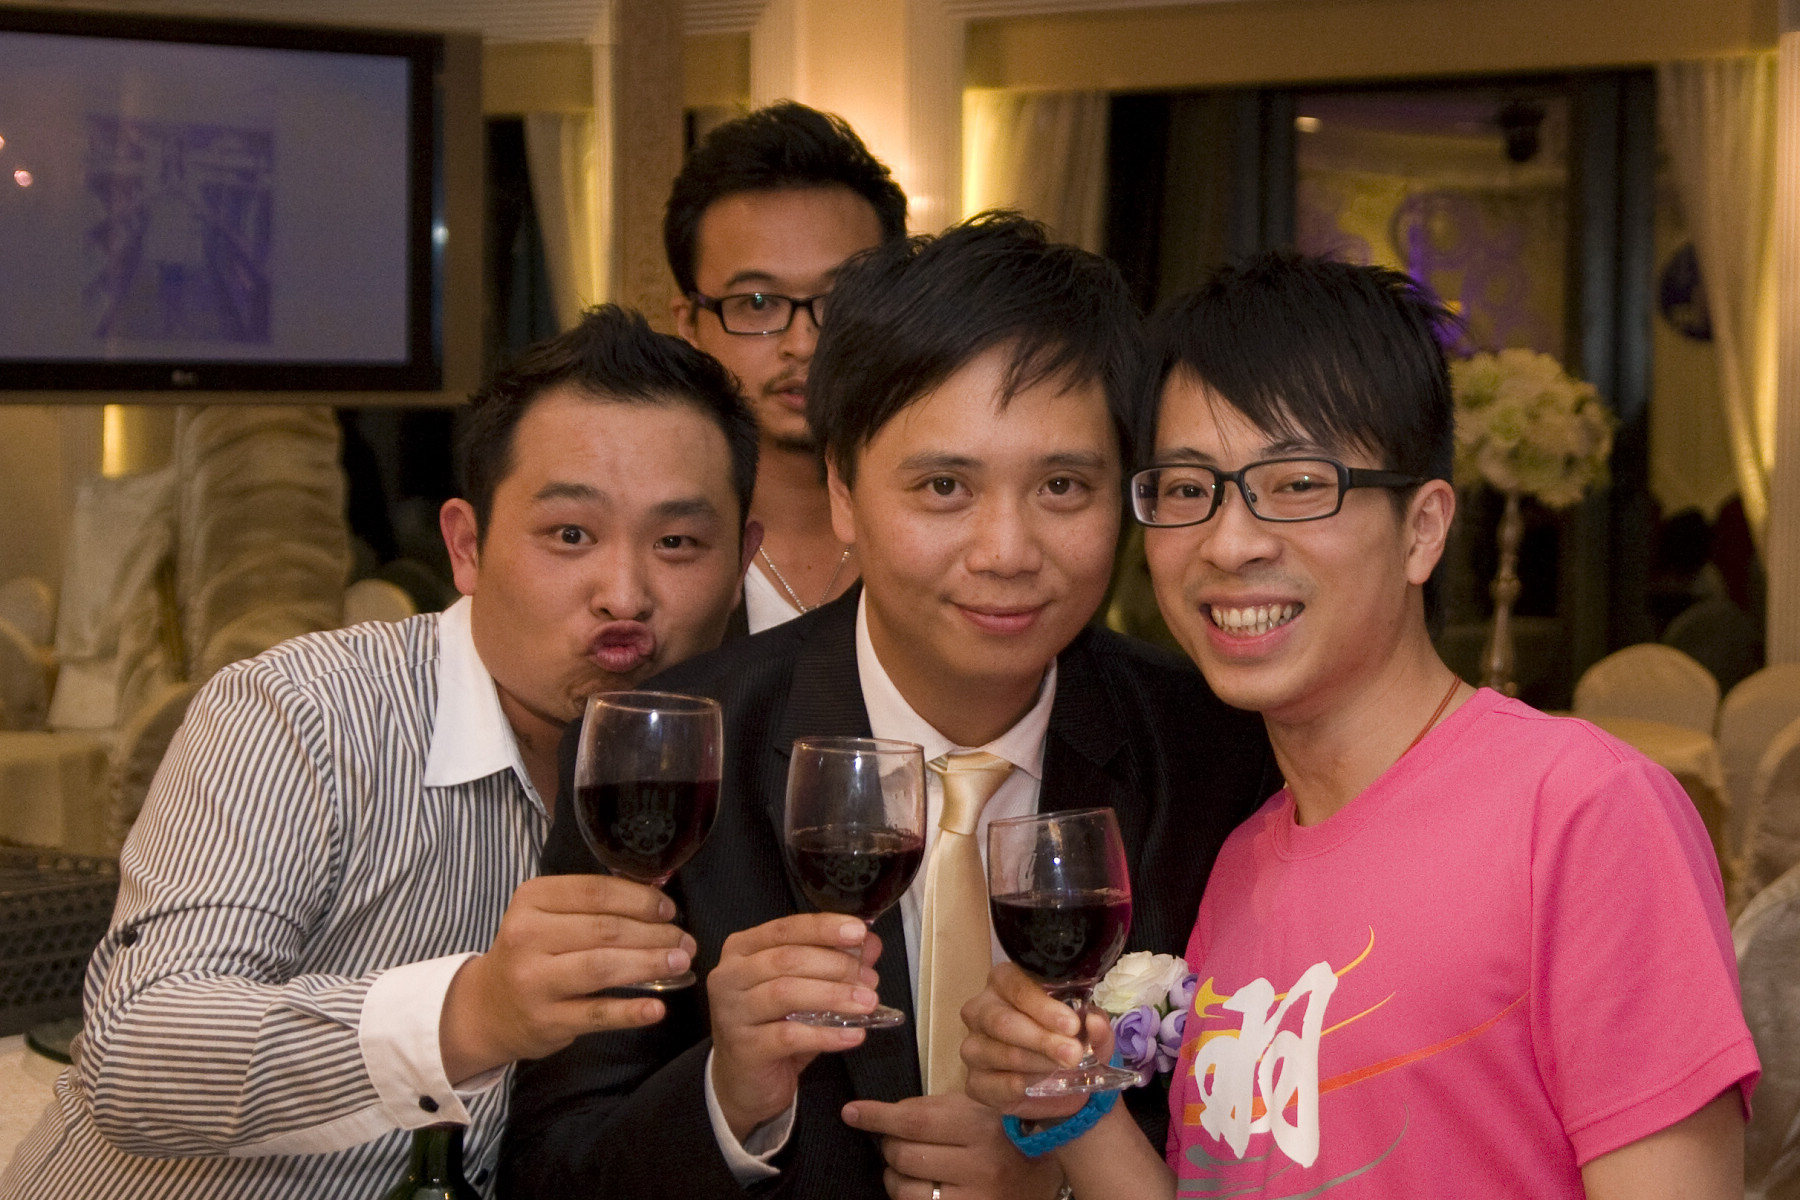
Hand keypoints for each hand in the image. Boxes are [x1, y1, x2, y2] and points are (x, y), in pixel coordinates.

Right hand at [439, 873, 693, 1082]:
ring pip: (603, 967)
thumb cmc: (531, 953)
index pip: (596, 891)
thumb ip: (590, 903)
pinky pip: (597, 1014)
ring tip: (681, 963)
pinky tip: (657, 1008)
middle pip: (606, 930)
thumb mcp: (545, 915)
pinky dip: (631, 1011)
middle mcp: (527, 936)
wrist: (487, 1008)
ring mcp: (534, 981)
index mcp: (531, 899)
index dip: (640, 899)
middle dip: (655, 934)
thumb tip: (658, 898)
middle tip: (686, 941)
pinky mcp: (546, 1020)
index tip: (669, 909)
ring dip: (649, 964)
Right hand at [707, 914, 882, 1141]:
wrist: (746, 1081)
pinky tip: (854, 1035)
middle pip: (786, 959)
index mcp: (742, 949)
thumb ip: (834, 961)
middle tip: (869, 979)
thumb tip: (870, 944)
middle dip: (835, 965)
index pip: (785, 928)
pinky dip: (826, 1034)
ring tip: (867, 1002)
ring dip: (833, 995)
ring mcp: (732, 1012)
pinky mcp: (744, 1048)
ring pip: (786, 993)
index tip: (859, 931)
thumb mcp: (805, 988)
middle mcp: (730, 976)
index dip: (823, 928)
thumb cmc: (774, 1024)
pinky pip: (789, 1035)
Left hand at [842, 1093, 1064, 1199]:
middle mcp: (979, 1166)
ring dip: (893, 1175)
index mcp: (980, 1126)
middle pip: (903, 1155)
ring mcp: (975, 1199)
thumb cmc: (1004, 1133)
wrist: (1046, 1175)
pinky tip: (917, 1185)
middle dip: (888, 1145)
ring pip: (904, 1189)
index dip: (876, 1116)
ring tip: (905, 1165)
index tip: (852, 1112)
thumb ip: (932, 1109)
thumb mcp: (976, 1108)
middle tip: (893, 1139)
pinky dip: (908, 1196)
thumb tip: (882, 1114)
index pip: (913, 1121)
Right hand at [960, 963, 1113, 1122]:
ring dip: (1036, 1062)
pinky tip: (1041, 1083)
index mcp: (1004, 982)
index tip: (1071, 1024)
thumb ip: (1096, 1026)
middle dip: (1040, 1038)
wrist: (1058, 1084)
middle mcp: (980, 1010)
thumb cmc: (1065, 1040)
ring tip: (1064, 1068)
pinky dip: (1021, 1085)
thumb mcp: (1089, 1031)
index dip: (1043, 1005)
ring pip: (999, 1052)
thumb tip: (1095, 1021)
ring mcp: (973, 1046)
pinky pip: (994, 1084)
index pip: (1015, 985)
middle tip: (1072, 1053)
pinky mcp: (974, 1082)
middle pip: (1001, 1021)